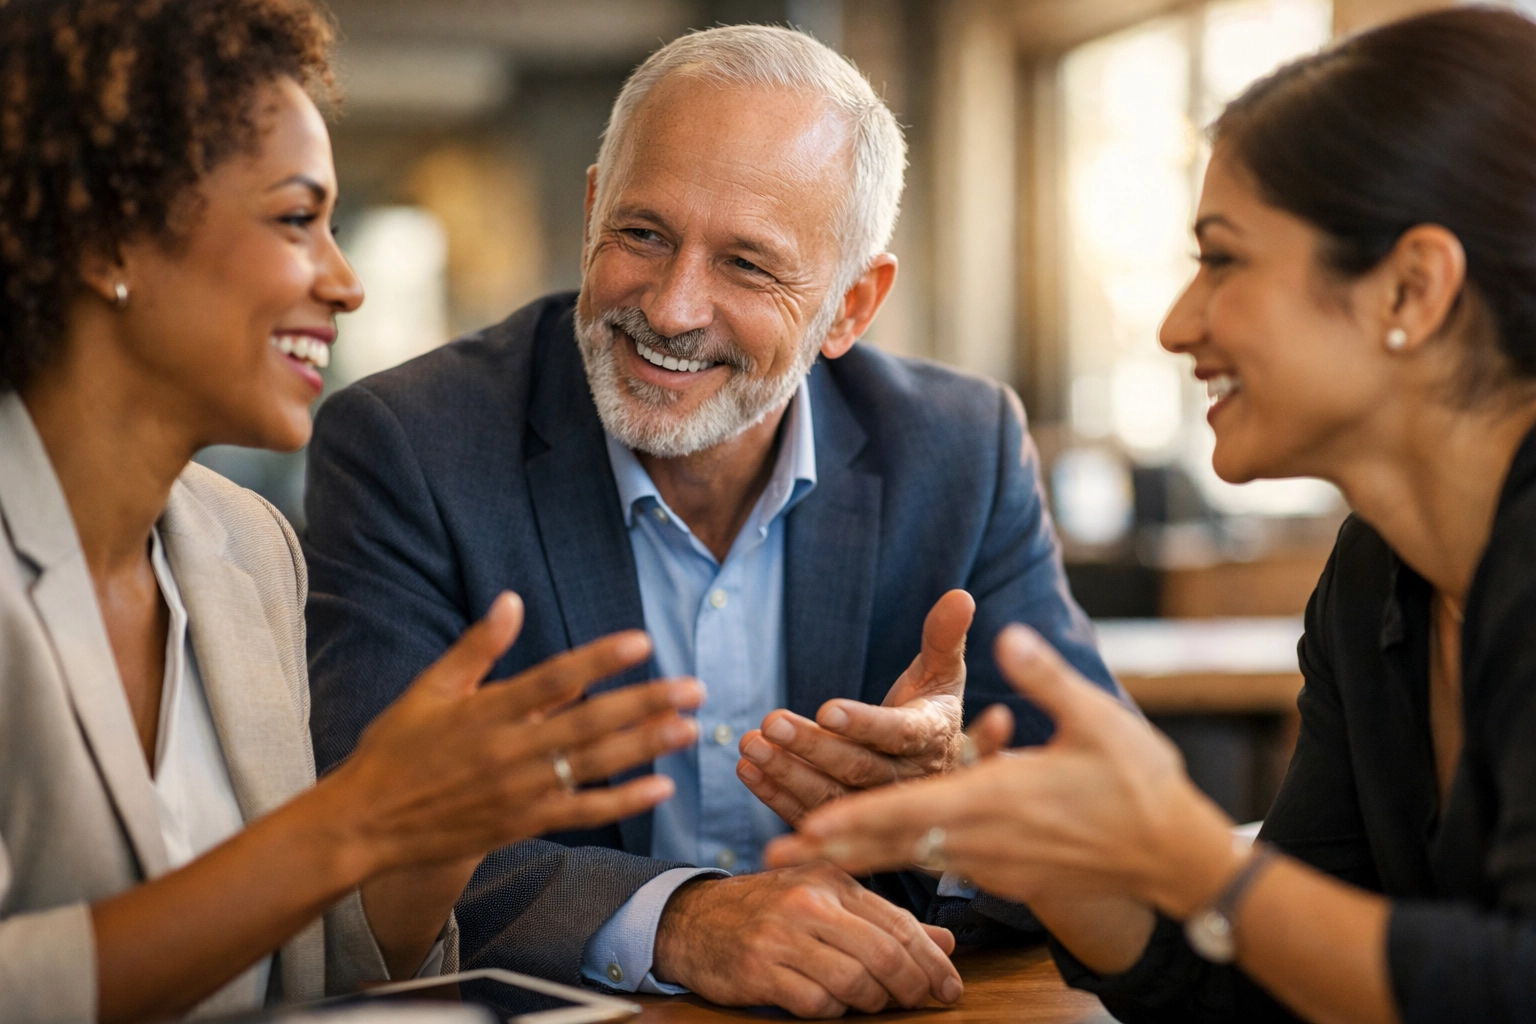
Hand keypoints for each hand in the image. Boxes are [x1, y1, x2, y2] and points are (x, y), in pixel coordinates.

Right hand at [324, 592, 704, 873]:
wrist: (365, 823)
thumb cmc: (395, 749)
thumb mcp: (429, 689)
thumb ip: (478, 646)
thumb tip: (513, 599)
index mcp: (485, 709)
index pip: (554, 678)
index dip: (599, 660)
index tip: (641, 642)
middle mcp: (507, 750)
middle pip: (588, 723)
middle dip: (644, 704)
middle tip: (692, 688)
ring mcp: (517, 790)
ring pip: (592, 766)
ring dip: (644, 748)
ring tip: (687, 729)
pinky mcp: (521, 823)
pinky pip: (581, 812)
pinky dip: (621, 802)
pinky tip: (659, 788)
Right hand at [651, 863, 962, 1017]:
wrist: (694, 918)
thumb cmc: (769, 909)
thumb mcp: (827, 899)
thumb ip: (884, 920)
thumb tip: (945, 944)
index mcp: (831, 880)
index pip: (897, 923)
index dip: (932, 961)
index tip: (949, 987)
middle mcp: (808, 903)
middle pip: (882, 954)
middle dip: (912, 986)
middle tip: (922, 1002)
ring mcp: (781, 937)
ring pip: (854, 982)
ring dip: (874, 1002)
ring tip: (875, 1003)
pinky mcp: (759, 970)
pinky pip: (816, 1004)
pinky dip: (833, 1011)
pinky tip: (831, 1004)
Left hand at [736, 590, 974, 824]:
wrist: (939, 773)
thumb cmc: (932, 711)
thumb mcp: (944, 673)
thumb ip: (944, 637)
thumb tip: (959, 595)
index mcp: (931, 739)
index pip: (898, 733)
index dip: (863, 723)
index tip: (826, 709)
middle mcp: (908, 781)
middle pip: (857, 767)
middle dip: (811, 746)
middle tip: (771, 722)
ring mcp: (877, 809)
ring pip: (830, 796)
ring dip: (786, 772)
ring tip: (749, 744)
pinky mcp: (850, 827)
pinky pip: (810, 813)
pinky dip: (776, 796)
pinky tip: (747, 770)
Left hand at [765, 625, 1236, 917]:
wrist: (1175, 857)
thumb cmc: (1139, 784)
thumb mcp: (1095, 719)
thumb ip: (1043, 676)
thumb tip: (1005, 632)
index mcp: (999, 799)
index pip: (911, 810)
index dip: (856, 817)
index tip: (808, 823)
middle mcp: (985, 839)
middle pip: (894, 844)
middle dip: (832, 847)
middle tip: (774, 853)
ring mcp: (992, 864)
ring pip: (908, 859)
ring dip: (852, 856)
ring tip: (797, 858)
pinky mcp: (1003, 876)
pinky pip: (935, 867)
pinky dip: (892, 864)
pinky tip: (862, 862)